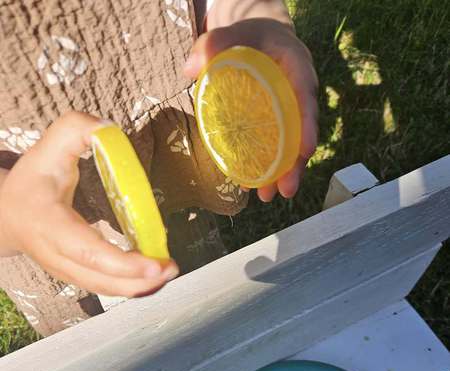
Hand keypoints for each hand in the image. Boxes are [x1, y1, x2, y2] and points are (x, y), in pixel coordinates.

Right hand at [0, 111, 177, 296]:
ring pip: (105, 289)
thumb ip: (75, 130)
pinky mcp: (77, 277)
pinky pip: (107, 286)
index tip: (153, 265)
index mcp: (51, 225)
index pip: (88, 252)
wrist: (6, 216)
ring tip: (167, 271)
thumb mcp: (47, 149)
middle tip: (170, 268)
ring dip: (139, 287)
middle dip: (139, 281)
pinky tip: (153, 275)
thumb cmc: (31, 182)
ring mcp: (67, 272)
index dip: (121, 263)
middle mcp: (58, 256)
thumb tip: (108, 130)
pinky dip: (132, 285)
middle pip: (101, 280)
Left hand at [185, 16, 317, 202]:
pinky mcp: (276, 123)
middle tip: (286, 190)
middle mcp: (298, 93)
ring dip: (281, 174)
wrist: (258, 38)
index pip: (305, 97)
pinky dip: (265, 165)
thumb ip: (214, 43)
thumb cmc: (249, 35)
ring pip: (289, 146)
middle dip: (295, 164)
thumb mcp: (234, 31)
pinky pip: (274, 146)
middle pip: (301, 132)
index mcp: (296, 68)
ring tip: (269, 196)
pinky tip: (251, 184)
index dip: (308, 125)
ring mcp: (288, 111)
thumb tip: (190, 70)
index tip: (307, 150)